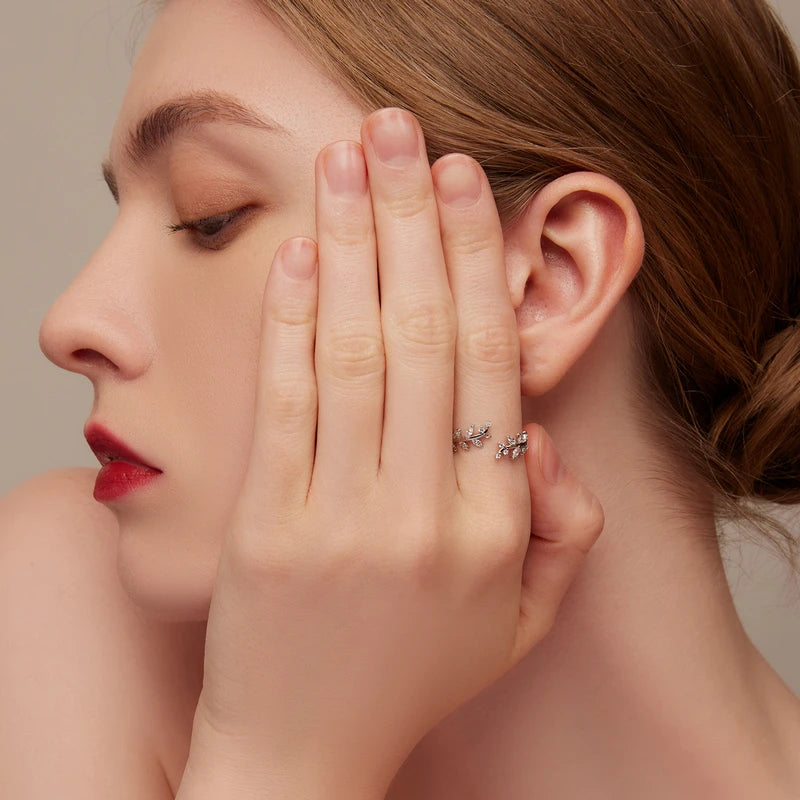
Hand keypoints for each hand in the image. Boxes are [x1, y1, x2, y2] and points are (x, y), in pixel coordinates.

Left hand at [178, 108, 603, 799]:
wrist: (303, 752)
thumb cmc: (413, 675)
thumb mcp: (522, 620)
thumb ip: (561, 531)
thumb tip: (537, 438)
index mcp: (495, 529)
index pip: (495, 366)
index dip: (479, 264)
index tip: (467, 188)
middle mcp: (425, 514)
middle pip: (426, 334)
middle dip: (415, 218)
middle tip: (406, 132)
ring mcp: (341, 519)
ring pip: (356, 349)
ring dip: (352, 241)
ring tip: (350, 158)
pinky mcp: (267, 525)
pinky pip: (286, 399)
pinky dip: (291, 317)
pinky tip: (298, 251)